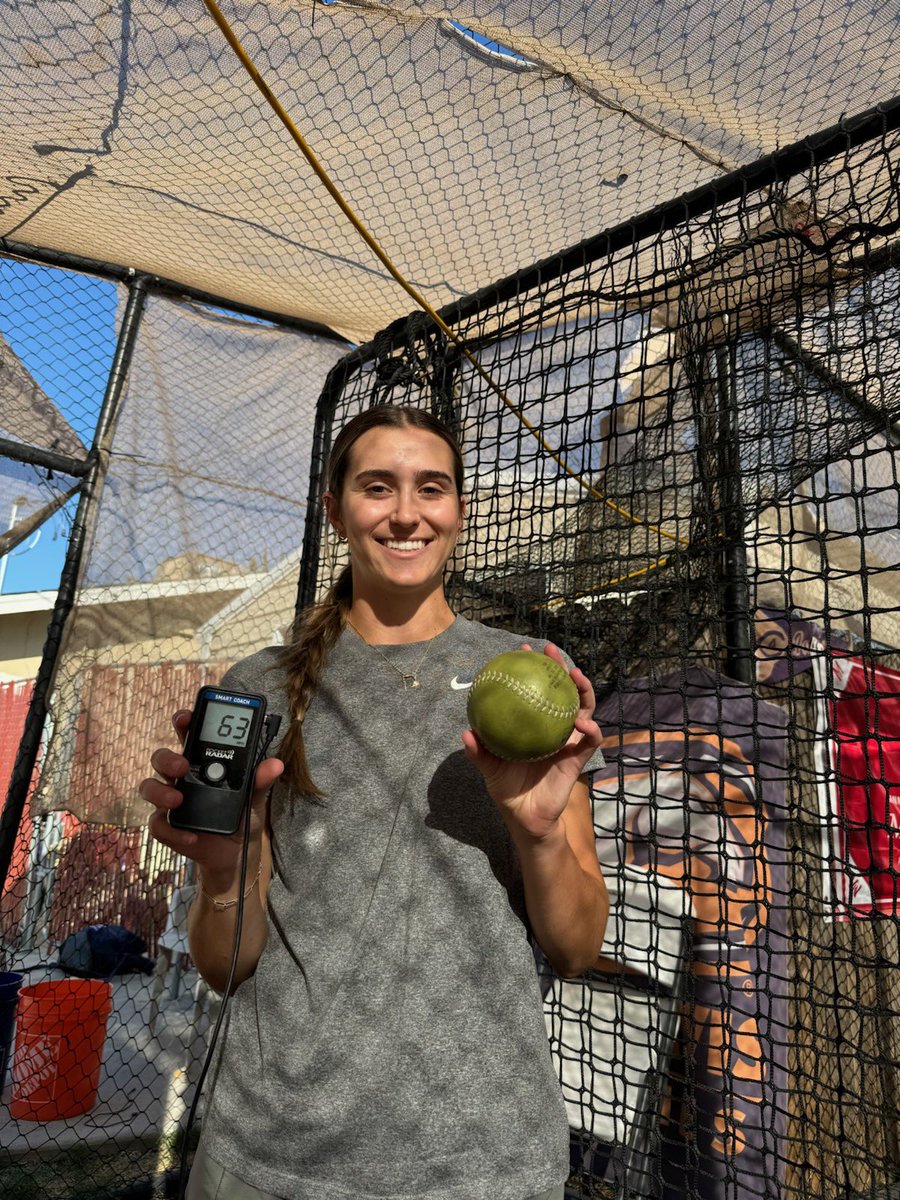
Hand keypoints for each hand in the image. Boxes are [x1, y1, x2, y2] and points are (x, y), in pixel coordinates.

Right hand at [140, 709, 282, 879]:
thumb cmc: (241, 811)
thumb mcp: (255, 795)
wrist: (236, 849)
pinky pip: (159, 825)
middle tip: (183, 764)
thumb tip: (276, 764)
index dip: (183, 722)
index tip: (185, 717)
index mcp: (201, 760)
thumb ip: (261, 779)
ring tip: (178, 800)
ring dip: (160, 792)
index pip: (188, 734)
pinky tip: (191, 835)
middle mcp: (181, 776)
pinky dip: (173, 830)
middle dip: (167, 757)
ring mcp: (171, 800)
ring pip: (149, 787)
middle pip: (161, 757)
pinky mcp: (169, 826)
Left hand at [462, 644, 601, 841]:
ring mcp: (568, 741)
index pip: (535, 690)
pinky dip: (590, 729)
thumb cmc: (507, 789)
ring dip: (584, 690)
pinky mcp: (578, 758)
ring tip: (576, 676)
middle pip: (562, 691)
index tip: (523, 650)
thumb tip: (466, 733)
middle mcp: (553, 728)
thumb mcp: (489, 768)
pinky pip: (590, 740)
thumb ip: (480, 752)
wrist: (526, 818)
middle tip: (551, 651)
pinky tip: (582, 722)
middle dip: (560, 667)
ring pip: (583, 708)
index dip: (532, 669)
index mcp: (533, 725)